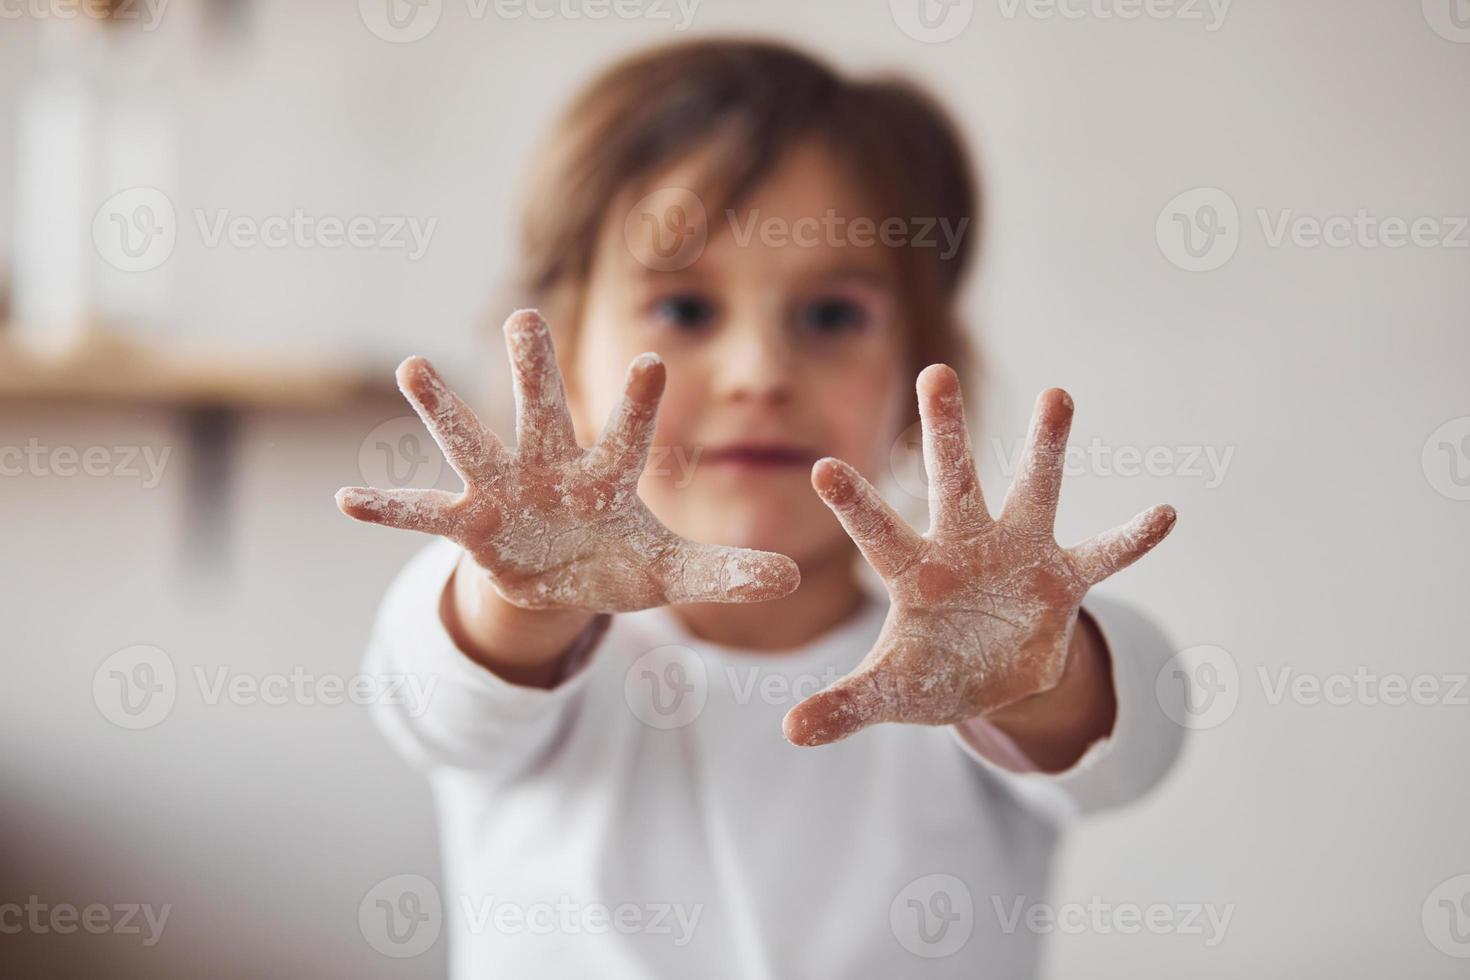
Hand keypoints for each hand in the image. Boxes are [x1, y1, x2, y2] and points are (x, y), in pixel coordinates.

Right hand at [336, 310, 799, 611]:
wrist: (558, 578)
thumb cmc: (616, 559)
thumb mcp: (672, 575)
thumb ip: (727, 573)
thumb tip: (791, 582)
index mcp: (605, 477)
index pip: (627, 435)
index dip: (637, 403)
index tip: (652, 360)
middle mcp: (550, 469)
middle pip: (542, 410)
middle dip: (534, 367)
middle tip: (522, 316)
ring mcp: (503, 492)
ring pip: (472, 442)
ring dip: (442, 409)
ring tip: (412, 368)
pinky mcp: (469, 524)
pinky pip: (423, 514)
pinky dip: (389, 509)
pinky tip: (347, 499)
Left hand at [782, 365, 1174, 746]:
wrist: (991, 677)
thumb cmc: (931, 670)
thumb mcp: (889, 691)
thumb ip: (846, 705)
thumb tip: (791, 733)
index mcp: (915, 570)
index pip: (877, 531)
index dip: (853, 503)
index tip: (820, 468)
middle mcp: (965, 545)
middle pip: (952, 480)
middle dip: (944, 430)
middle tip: (935, 371)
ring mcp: (1018, 554)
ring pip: (1034, 490)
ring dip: (1046, 446)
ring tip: (1058, 395)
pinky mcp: (1063, 578)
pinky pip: (1103, 555)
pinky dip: (1132, 539)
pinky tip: (1164, 514)